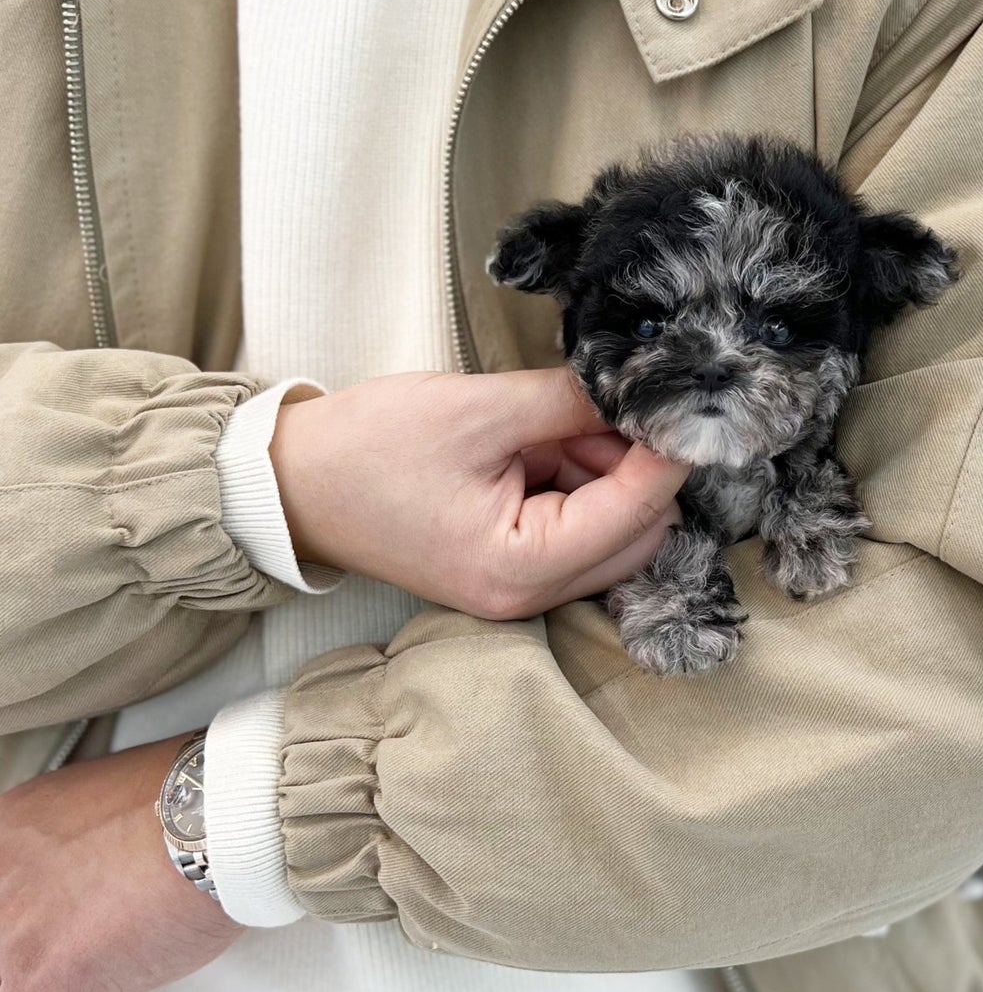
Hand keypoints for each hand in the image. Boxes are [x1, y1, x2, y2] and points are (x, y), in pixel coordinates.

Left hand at [0, 736, 238, 991]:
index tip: (15, 956)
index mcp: (11, 825)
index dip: (8, 942)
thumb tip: (91, 877)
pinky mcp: (34, 978)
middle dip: (7, 985)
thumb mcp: (114, 810)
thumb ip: (80, 846)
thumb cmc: (196, 810)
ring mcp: (7, 925)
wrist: (225, 821)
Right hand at [269, 369, 689, 619]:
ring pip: (615, 533)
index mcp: (520, 567)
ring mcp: (521, 591)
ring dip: (602, 472)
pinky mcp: (512, 572)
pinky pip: (578, 531)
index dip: (666, 453)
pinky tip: (538, 442)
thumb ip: (570, 403)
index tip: (678, 400)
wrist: (294, 483)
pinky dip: (576, 483)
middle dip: (631, 466)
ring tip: (546, 421)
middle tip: (591, 404)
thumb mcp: (480, 408)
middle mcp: (529, 597)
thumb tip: (644, 394)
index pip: (636, 513)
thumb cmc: (371, 447)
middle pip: (640, 535)